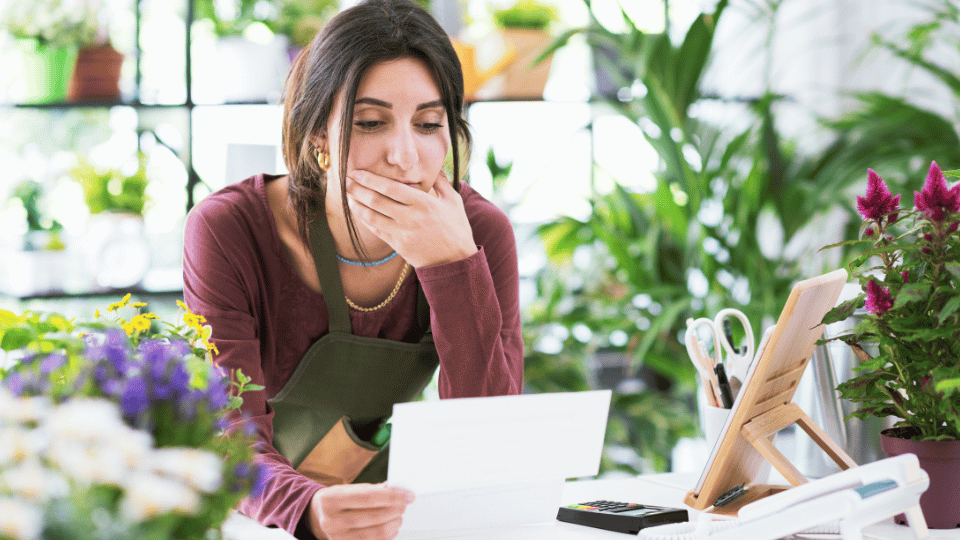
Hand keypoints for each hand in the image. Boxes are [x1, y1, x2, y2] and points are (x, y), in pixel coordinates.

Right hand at [308, 483, 413, 539]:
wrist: (318, 516)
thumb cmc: (338, 500)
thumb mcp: (349, 489)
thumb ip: (372, 489)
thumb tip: (397, 490)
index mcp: (331, 499)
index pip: (367, 497)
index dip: (391, 496)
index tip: (408, 495)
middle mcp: (331, 520)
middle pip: (373, 516)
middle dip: (395, 510)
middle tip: (404, 505)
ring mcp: (337, 537)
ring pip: (375, 533)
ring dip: (393, 524)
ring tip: (399, 516)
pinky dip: (387, 536)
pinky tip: (391, 528)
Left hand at [346, 170, 478, 267]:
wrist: (456, 261)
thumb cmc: (457, 229)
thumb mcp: (454, 202)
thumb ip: (441, 182)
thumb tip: (435, 167)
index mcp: (423, 202)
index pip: (390, 187)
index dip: (370, 179)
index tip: (357, 172)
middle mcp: (410, 217)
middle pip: (376, 200)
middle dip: (357, 189)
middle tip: (345, 180)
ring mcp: (402, 232)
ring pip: (372, 216)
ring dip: (356, 205)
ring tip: (346, 196)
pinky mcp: (398, 245)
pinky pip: (376, 230)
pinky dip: (365, 220)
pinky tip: (358, 212)